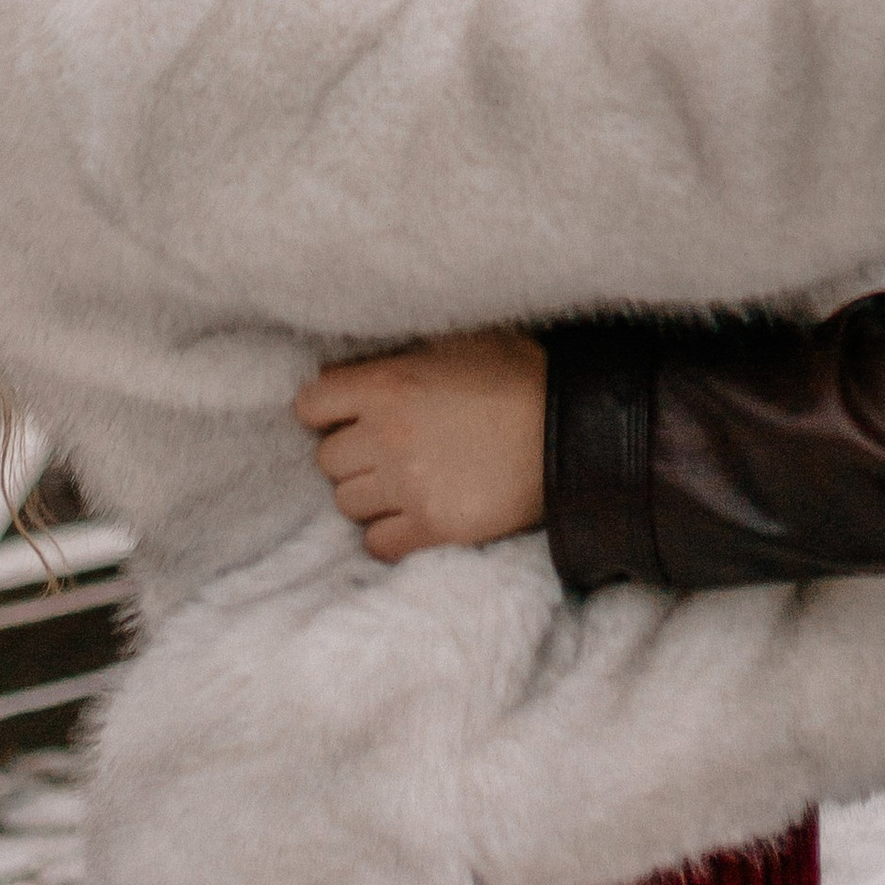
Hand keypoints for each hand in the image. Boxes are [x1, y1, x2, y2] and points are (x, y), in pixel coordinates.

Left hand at [297, 331, 549, 561]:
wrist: (573, 429)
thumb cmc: (519, 374)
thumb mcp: (456, 341)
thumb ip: (397, 355)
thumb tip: (347, 371)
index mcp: (388, 384)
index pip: (311, 404)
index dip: (326, 410)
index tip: (345, 415)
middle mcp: (387, 436)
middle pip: (327, 459)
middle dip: (352, 454)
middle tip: (384, 449)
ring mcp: (408, 486)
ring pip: (347, 503)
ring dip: (369, 494)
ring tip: (402, 482)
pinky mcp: (433, 527)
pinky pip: (377, 543)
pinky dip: (388, 533)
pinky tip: (412, 515)